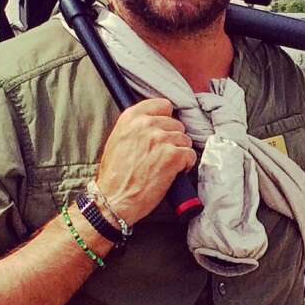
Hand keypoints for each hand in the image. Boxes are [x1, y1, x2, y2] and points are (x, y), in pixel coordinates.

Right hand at [95, 98, 196, 224]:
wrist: (114, 199)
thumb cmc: (115, 175)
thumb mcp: (118, 140)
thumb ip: (136, 127)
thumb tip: (155, 122)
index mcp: (131, 117)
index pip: (163, 105)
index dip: (166, 119)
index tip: (164, 130)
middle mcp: (146, 124)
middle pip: (176, 124)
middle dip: (173, 139)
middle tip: (162, 155)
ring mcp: (161, 139)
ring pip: (185, 140)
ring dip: (179, 153)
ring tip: (165, 165)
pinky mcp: (172, 156)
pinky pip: (190, 155)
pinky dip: (186, 165)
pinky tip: (173, 172)